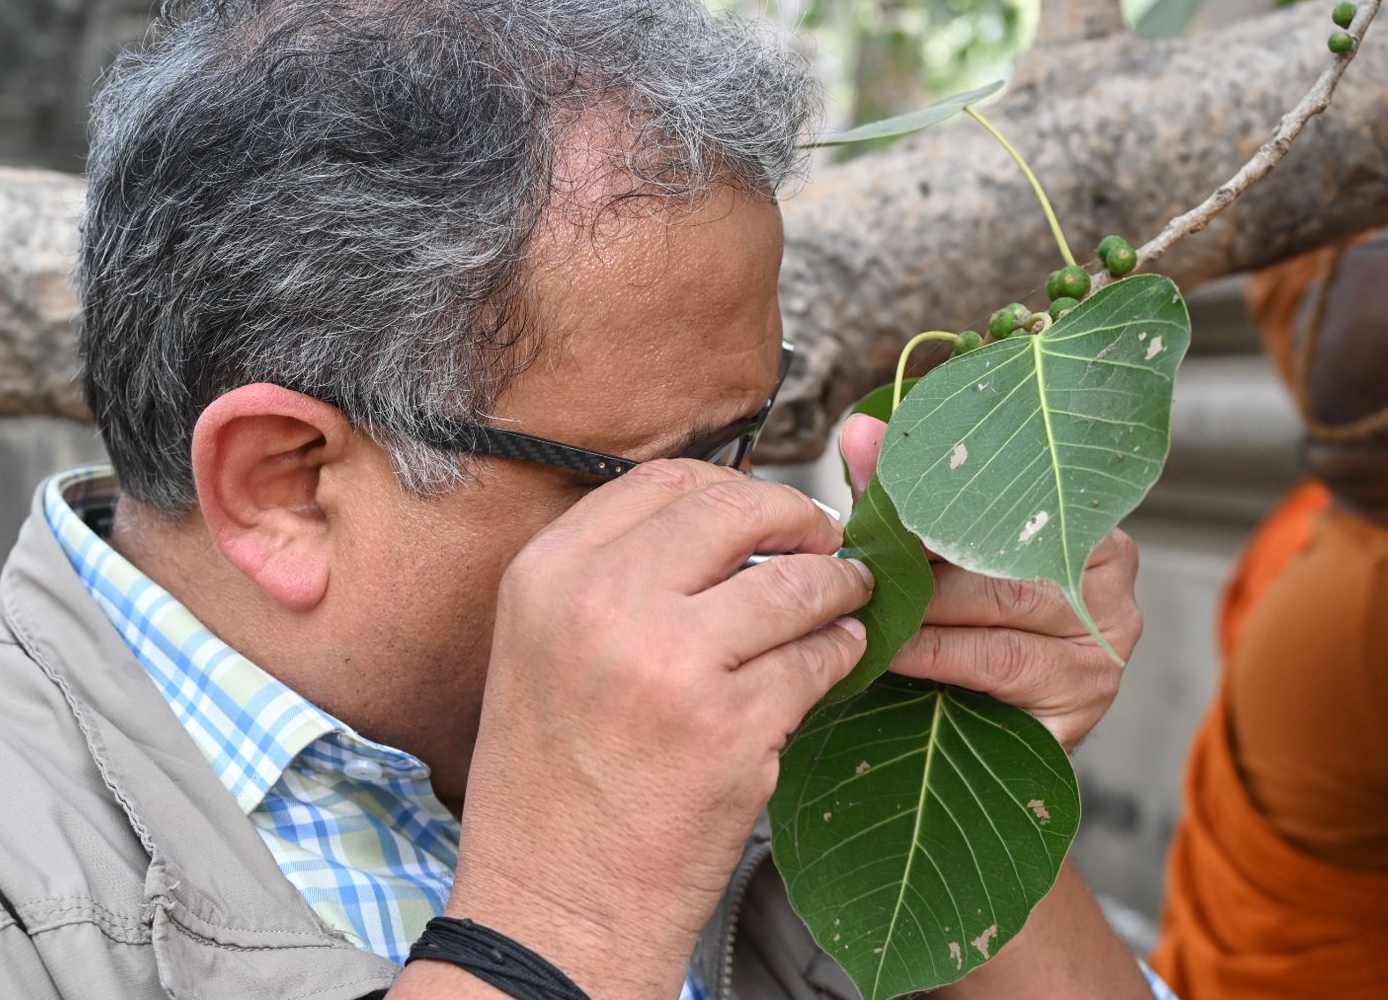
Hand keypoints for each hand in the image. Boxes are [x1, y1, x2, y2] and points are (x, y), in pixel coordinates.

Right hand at [441, 459, 873, 999]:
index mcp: (546, 575)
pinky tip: (837, 660)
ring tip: (846, 603)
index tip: (765, 512)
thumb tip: (718, 521)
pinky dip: (842, 654)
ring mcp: (669, 664)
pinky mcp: (730, 729)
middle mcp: (600, 605)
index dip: (733, 488)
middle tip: (825, 542)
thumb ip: (611, 574)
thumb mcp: (541, 647)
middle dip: (799, 519)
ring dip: (836, 590)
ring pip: (794, 585)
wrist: (553, 905)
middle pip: (735, 510)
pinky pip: (817, 661)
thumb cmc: (550, 783)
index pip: (665, 481)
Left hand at [842, 414, 1142, 750]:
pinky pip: (1000, 660)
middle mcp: (1109, 573)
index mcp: (1082, 519)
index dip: (936, 497)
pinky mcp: (1086, 693)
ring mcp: (1106, 635)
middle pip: (1006, 547)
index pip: (1010, 493)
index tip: (876, 503)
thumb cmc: (960, 628)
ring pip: (1002, 601)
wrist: (983, 740)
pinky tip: (892, 651)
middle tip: (858, 561)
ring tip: (867, 606)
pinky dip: (936, 653)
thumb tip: (859, 429)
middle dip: (922, 554)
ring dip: (922, 606)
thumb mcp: (929, 554)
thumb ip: (901, 491)